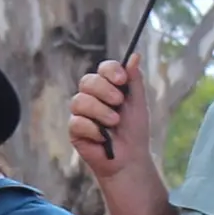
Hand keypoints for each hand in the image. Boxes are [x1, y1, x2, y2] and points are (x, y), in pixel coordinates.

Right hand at [70, 56, 151, 182]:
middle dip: (104, 90)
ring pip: (80, 101)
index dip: (110, 71)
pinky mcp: (75, 130)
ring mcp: (81, 113)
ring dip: (100, 111)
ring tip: (113, 123)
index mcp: (108, 87)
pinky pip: (77, 122)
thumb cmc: (134, 131)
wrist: (130, 159)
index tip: (122, 80)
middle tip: (118, 103)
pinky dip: (92, 129)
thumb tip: (134, 55)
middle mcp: (92, 97)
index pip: (103, 68)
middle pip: (87, 81)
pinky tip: (102, 138)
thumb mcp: (138, 104)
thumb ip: (134, 80)